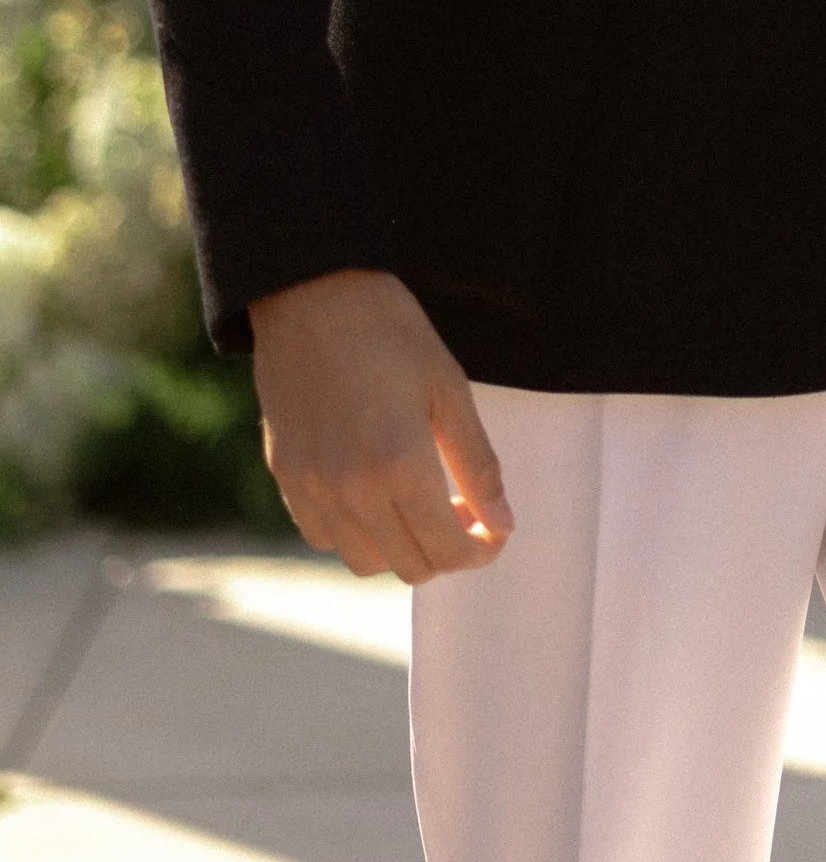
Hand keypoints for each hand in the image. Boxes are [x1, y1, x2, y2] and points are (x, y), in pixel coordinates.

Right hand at [247, 267, 512, 583]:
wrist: (311, 296)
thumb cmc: (389, 332)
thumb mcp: (449, 388)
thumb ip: (477, 463)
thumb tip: (502, 523)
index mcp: (399, 462)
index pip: (447, 548)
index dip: (480, 549)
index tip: (495, 531)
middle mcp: (351, 488)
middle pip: (411, 565)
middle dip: (448, 550)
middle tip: (465, 512)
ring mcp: (312, 488)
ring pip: (366, 561)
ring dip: (403, 548)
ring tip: (421, 505)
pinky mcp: (286, 478)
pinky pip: (325, 538)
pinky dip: (358, 534)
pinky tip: (377, 495)